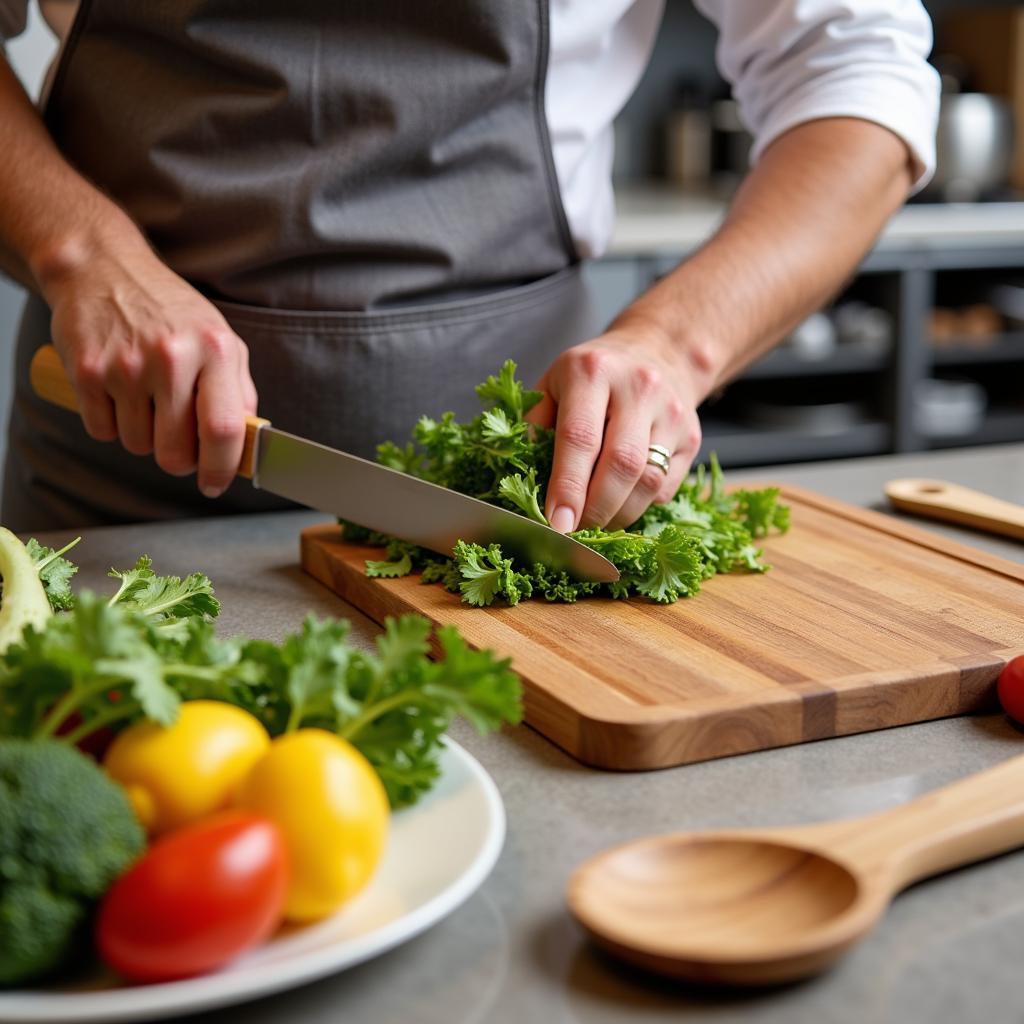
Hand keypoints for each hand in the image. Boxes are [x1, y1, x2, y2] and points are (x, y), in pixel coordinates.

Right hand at [44, 248, 256, 497]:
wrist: (103, 269)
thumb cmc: (170, 311)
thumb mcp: (220, 339)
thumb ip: (238, 391)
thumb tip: (249, 443)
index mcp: (215, 350)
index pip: (223, 430)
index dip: (222, 469)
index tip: (215, 484)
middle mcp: (172, 358)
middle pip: (175, 452)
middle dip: (179, 461)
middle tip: (178, 443)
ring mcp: (125, 365)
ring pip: (137, 446)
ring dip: (143, 437)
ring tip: (145, 400)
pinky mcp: (86, 371)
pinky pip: (102, 431)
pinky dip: (110, 423)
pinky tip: (117, 392)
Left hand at [528, 320, 708, 532]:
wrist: (656, 350)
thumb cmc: (593, 375)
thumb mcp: (553, 383)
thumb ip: (535, 427)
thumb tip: (529, 484)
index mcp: (593, 371)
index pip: (580, 438)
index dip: (567, 487)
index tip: (556, 522)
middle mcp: (638, 388)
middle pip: (621, 465)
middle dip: (594, 510)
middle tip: (573, 533)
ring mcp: (671, 413)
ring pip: (648, 482)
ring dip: (617, 515)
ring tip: (593, 522)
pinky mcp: (691, 437)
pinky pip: (665, 487)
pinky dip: (638, 506)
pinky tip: (618, 504)